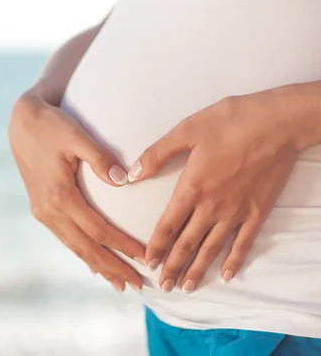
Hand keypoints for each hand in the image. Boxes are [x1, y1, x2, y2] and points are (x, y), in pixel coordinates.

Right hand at [9, 92, 144, 290]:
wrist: (22, 123)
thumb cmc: (52, 126)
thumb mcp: (76, 136)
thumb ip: (100, 159)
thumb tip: (125, 180)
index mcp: (60, 196)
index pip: (98, 230)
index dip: (122, 246)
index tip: (144, 258)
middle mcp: (49, 210)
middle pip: (86, 247)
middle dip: (113, 268)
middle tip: (137, 285)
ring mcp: (43, 212)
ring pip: (75, 247)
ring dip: (98, 266)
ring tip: (119, 283)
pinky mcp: (41, 209)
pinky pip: (65, 238)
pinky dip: (82, 253)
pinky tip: (93, 265)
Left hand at [128, 87, 307, 292]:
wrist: (277, 123)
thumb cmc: (230, 122)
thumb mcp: (186, 131)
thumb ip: (157, 154)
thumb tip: (132, 174)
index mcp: (191, 188)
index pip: (167, 225)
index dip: (156, 247)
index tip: (148, 263)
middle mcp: (212, 207)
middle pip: (187, 244)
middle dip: (173, 266)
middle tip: (164, 286)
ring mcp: (236, 212)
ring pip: (212, 248)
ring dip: (198, 269)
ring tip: (187, 287)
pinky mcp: (258, 212)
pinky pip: (244, 243)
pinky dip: (234, 261)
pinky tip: (227, 276)